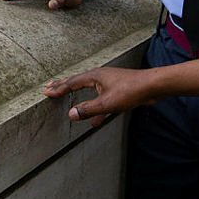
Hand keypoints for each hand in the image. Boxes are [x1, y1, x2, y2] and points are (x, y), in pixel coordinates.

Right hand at [42, 67, 157, 126]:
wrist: (152, 86)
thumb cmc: (130, 91)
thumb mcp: (107, 103)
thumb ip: (88, 110)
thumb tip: (70, 114)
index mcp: (94, 76)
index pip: (71, 83)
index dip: (58, 88)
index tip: (46, 91)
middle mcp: (99, 76)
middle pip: (77, 81)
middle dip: (63, 85)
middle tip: (50, 87)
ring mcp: (108, 82)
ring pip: (88, 89)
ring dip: (77, 94)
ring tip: (66, 96)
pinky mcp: (116, 89)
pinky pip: (100, 98)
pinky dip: (95, 108)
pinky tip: (95, 121)